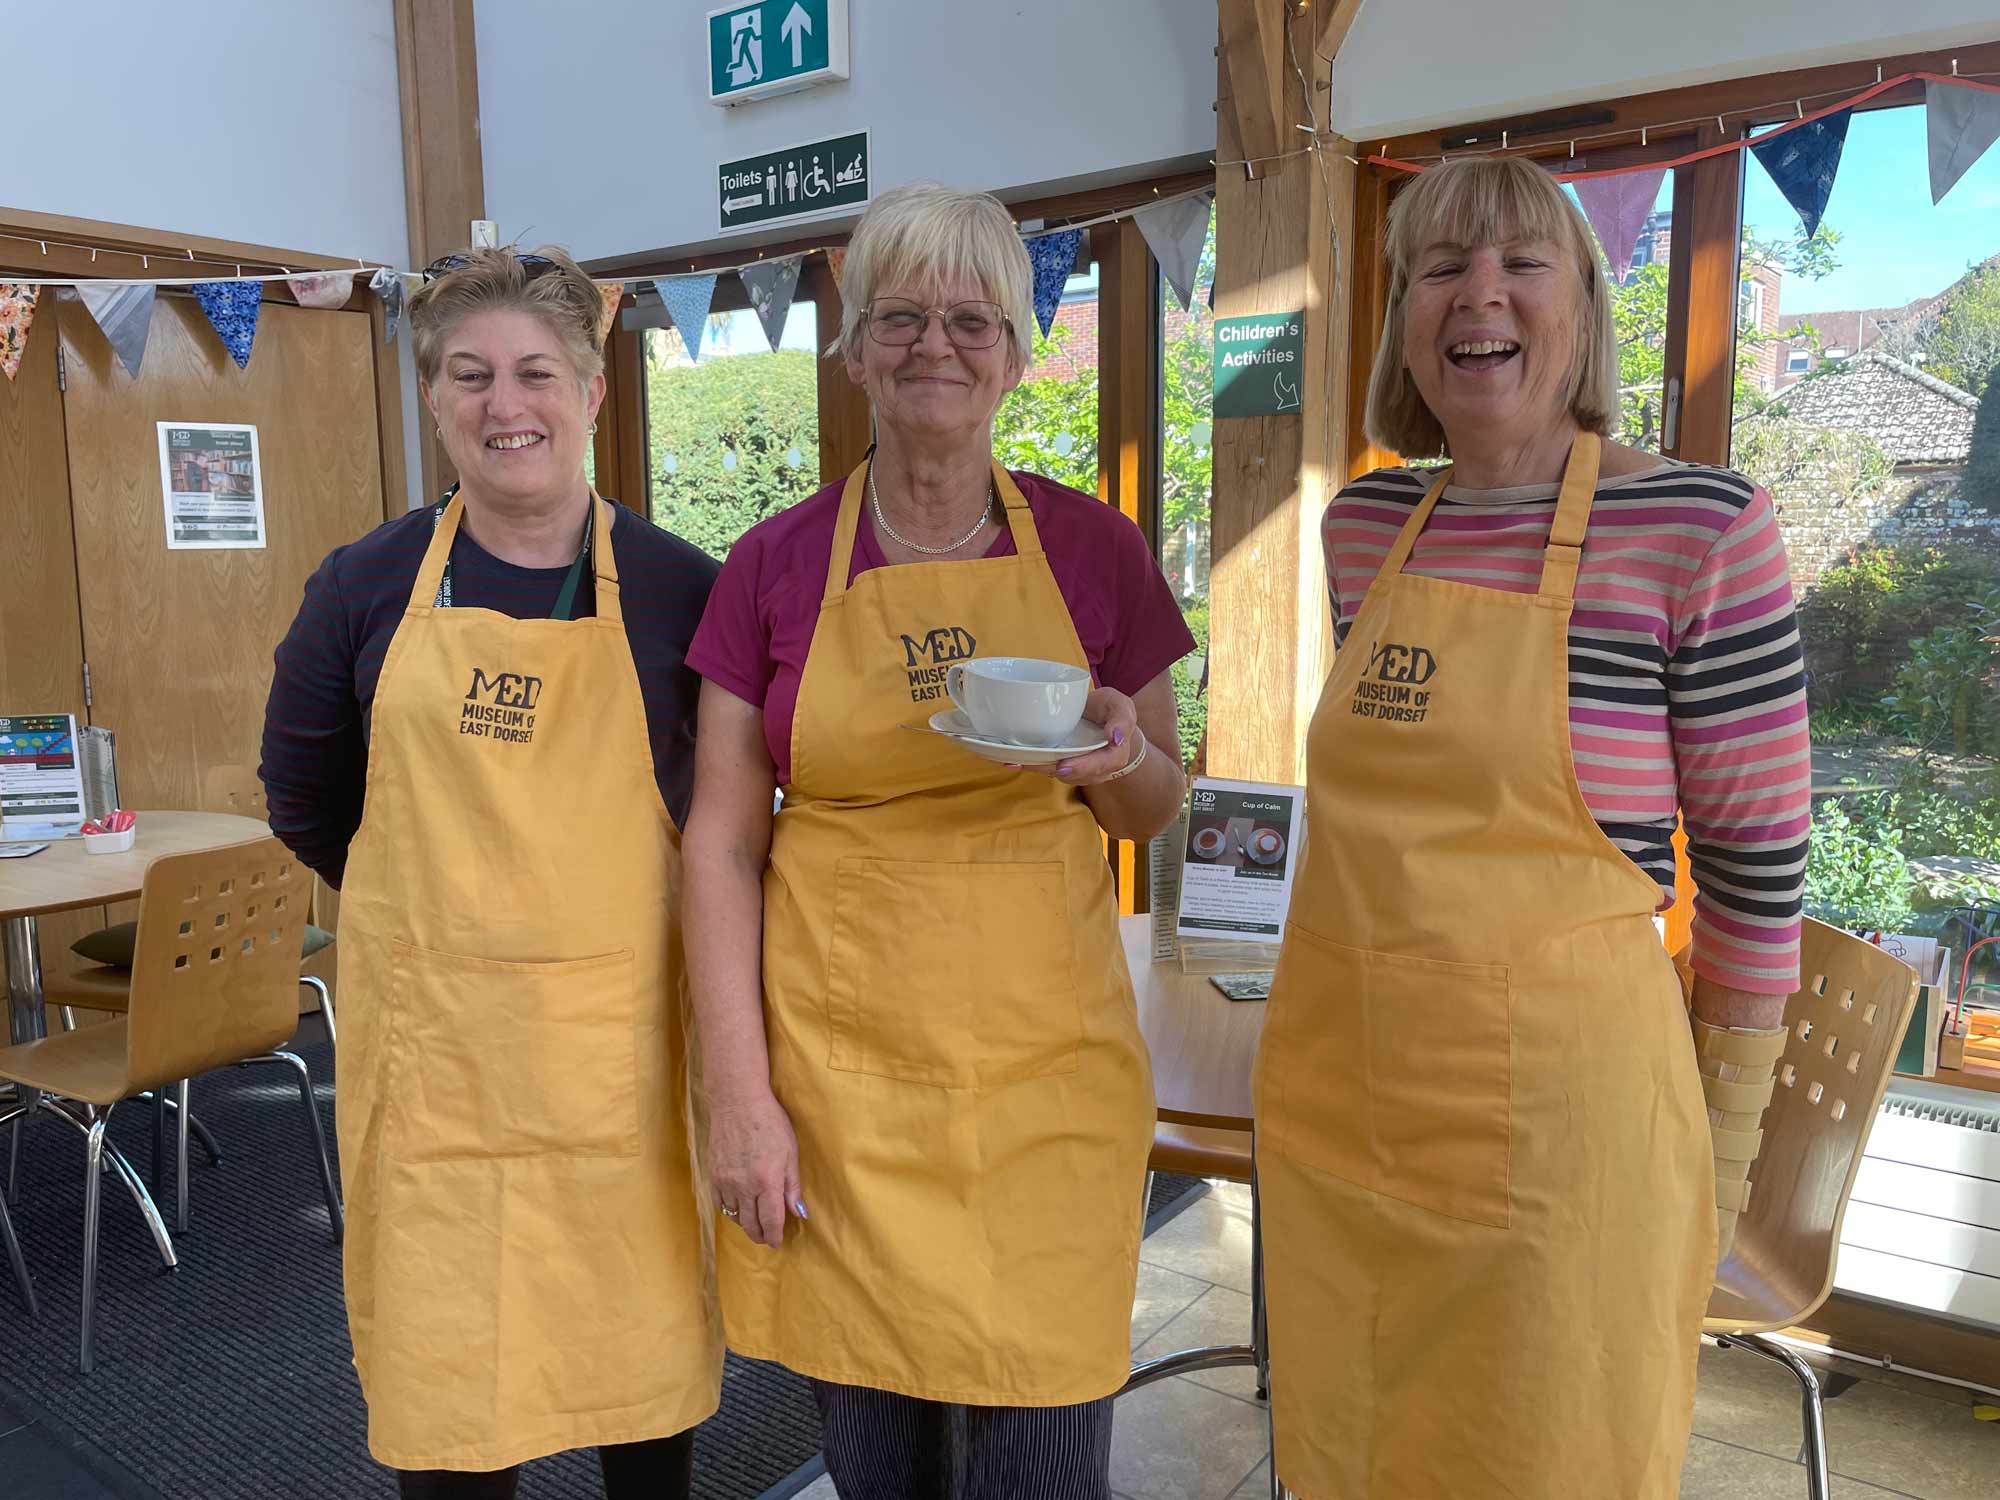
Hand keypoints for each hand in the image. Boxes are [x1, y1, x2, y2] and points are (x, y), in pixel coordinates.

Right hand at [706, 1086, 804, 1248]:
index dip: (775, 1235)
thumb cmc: (770, 1123)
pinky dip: (731, 1211)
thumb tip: (799, 1213)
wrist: (737, 1102)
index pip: (771, 1220)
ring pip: (734, 1216)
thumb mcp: (790, 1152)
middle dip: (760, 1235)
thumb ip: (793, 1186)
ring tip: (755, 1224)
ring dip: (745, 1224)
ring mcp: (725, 1181)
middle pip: (750, 1224)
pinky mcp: (713, 1175)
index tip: (777, 1242)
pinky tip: (739, 1209)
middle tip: (767, 1239)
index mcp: (767, 1181)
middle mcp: (744, 1186)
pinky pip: (720, 1203)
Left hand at [1011, 686, 1143, 785]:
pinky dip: (1031, 765)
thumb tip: (1116, 737)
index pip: (1103, 764)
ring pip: (1058, 774)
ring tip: (1014, 760)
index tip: (1065, 766)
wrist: (1104, 720)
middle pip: (1075, 774)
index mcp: (1114, 754)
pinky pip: (1049, 768)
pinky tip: (1012, 760)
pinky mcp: (1063, 765)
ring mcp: (1079, 770)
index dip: (1084, 767)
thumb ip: (1121, 718)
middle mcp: (1096, 768)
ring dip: (1037, 768)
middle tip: (1028, 763)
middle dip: (1050, 769)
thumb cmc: (1110, 711)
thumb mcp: (1120, 706)